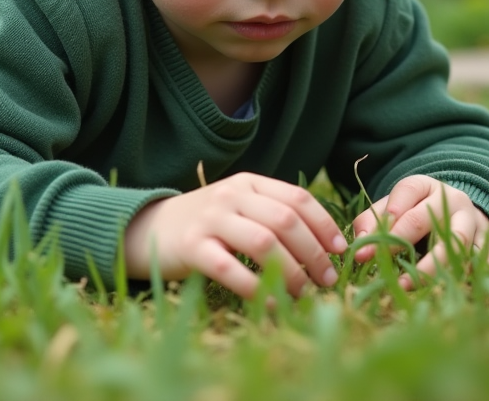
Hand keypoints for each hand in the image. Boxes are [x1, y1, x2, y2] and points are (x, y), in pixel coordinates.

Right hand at [123, 172, 347, 298]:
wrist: (147, 227)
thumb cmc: (206, 224)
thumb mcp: (239, 208)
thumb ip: (273, 216)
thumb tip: (325, 248)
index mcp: (249, 183)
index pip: (298, 198)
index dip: (325, 225)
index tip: (341, 251)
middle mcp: (231, 196)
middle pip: (285, 220)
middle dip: (313, 253)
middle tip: (327, 279)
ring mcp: (210, 219)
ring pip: (263, 243)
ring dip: (291, 272)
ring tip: (303, 293)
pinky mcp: (191, 247)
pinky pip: (230, 269)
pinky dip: (256, 289)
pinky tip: (272, 304)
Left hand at [351, 175, 488, 288]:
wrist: (459, 210)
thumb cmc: (417, 212)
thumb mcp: (394, 208)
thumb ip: (373, 222)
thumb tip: (359, 248)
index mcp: (426, 186)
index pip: (406, 191)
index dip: (386, 216)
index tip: (366, 247)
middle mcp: (453, 199)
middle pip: (428, 218)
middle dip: (402, 243)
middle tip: (379, 266)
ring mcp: (475, 218)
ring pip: (459, 239)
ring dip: (434, 265)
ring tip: (411, 285)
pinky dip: (476, 270)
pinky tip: (454, 286)